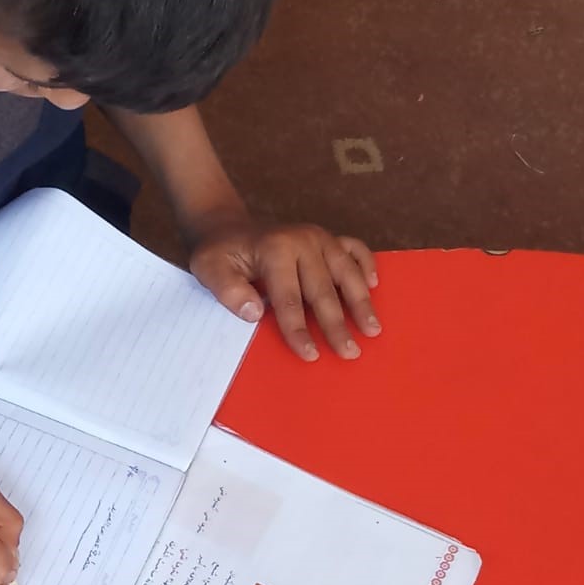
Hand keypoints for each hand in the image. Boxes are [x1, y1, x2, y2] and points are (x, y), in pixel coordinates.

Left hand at [189, 215, 380, 361]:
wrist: (228, 229)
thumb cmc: (220, 254)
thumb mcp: (209, 269)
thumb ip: (227, 290)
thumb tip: (254, 312)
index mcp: (275, 249)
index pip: (290, 298)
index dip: (299, 329)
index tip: (310, 355)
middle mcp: (303, 240)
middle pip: (323, 289)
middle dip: (337, 324)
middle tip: (350, 353)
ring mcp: (320, 237)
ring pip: (347, 271)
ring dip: (361, 301)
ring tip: (373, 329)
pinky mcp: (329, 237)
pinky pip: (355, 248)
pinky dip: (367, 264)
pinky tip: (375, 285)